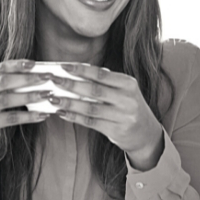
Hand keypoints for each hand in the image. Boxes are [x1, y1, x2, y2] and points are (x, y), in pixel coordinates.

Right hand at [0, 60, 51, 172]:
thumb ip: (6, 80)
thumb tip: (37, 75)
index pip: (2, 67)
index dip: (19, 65)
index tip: (36, 64)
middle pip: (5, 82)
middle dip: (28, 79)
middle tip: (48, 78)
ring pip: (7, 100)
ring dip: (30, 97)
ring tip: (48, 95)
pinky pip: (9, 118)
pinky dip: (27, 116)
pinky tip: (41, 115)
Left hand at [49, 63, 163, 170]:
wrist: (146, 133)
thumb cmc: (129, 106)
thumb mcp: (123, 90)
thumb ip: (104, 82)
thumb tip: (76, 71)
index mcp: (128, 83)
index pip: (101, 74)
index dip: (81, 70)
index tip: (63, 66)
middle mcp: (127, 99)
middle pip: (94, 90)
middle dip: (71, 84)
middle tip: (53, 80)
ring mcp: (123, 116)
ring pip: (90, 108)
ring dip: (69, 103)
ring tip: (53, 98)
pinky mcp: (116, 131)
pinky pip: (91, 122)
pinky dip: (74, 117)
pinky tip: (62, 113)